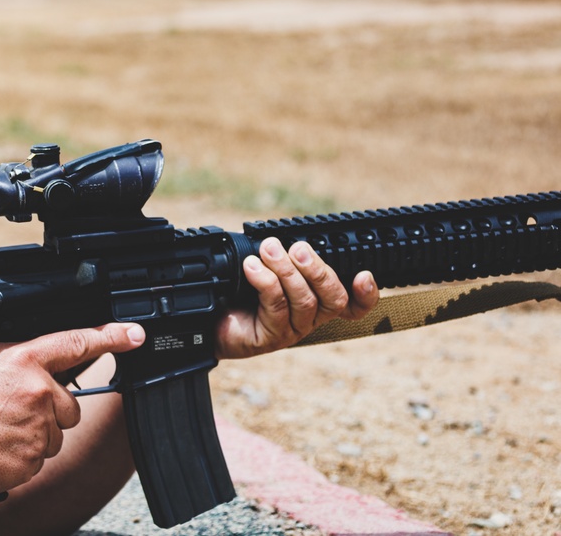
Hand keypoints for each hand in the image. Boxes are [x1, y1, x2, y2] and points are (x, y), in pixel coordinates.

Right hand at [0, 323, 145, 495]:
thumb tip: (2, 354)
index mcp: (23, 359)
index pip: (76, 342)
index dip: (111, 336)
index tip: (135, 335)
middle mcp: (39, 390)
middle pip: (68, 402)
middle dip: (49, 409)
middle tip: (11, 412)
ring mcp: (40, 427)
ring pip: (55, 432)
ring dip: (36, 433)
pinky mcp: (35, 458)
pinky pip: (40, 457)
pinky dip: (23, 455)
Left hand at [215, 237, 377, 358]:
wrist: (205, 319)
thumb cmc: (237, 290)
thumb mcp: (264, 266)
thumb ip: (283, 253)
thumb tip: (287, 234)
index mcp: (316, 301)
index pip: (353, 304)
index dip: (366, 294)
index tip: (363, 274)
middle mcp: (309, 318)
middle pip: (333, 298)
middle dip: (317, 269)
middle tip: (297, 248)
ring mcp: (291, 330)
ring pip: (304, 301)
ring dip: (286, 270)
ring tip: (268, 250)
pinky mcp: (269, 338)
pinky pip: (276, 307)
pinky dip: (265, 281)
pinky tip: (252, 267)